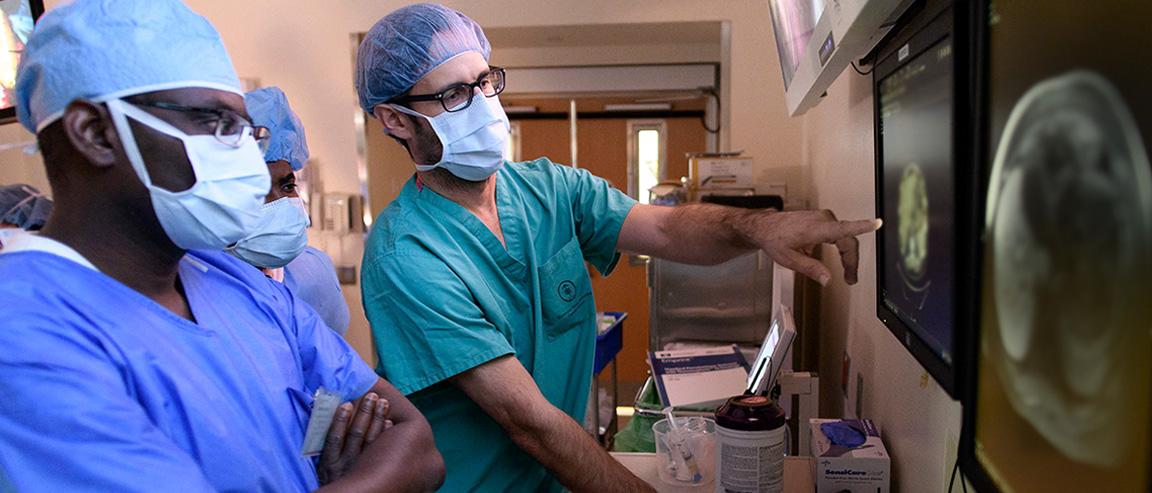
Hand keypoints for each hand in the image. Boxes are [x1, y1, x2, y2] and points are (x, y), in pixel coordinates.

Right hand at [317, 392, 391, 484]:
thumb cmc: (334, 480)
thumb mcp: (326, 466)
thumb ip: (330, 445)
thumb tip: (335, 416)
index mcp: (329, 463)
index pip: (334, 438)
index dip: (340, 420)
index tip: (347, 403)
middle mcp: (345, 466)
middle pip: (355, 435)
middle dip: (364, 414)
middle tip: (371, 396)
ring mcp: (361, 469)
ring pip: (370, 441)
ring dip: (376, 419)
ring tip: (382, 402)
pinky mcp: (374, 471)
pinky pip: (382, 453)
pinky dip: (385, 436)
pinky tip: (389, 422)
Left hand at [750, 210, 880, 285]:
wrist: (764, 226)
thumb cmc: (774, 238)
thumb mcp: (789, 259)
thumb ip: (810, 269)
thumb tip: (827, 280)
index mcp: (816, 228)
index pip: (843, 229)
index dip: (861, 227)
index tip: (876, 223)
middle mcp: (822, 220)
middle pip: (847, 241)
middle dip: (852, 261)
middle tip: (851, 279)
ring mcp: (823, 217)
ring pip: (844, 237)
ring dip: (847, 255)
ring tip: (848, 274)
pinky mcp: (822, 219)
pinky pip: (838, 233)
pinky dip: (840, 247)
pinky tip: (835, 258)